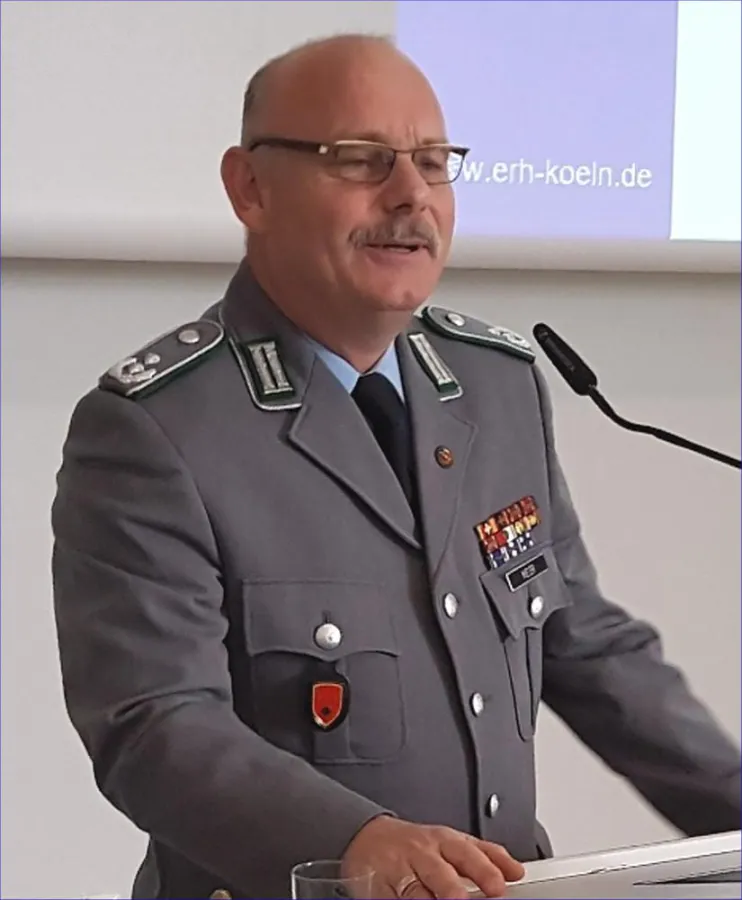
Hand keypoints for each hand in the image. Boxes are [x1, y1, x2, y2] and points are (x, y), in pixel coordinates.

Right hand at [342, 815, 525, 898]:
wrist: (366, 837)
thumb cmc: (416, 844)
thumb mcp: (450, 842)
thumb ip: (484, 855)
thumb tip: (516, 871)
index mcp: (442, 841)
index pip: (466, 853)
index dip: (483, 869)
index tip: (498, 885)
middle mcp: (421, 855)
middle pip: (439, 872)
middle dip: (451, 889)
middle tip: (461, 899)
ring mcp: (398, 871)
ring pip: (414, 890)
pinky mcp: (378, 887)